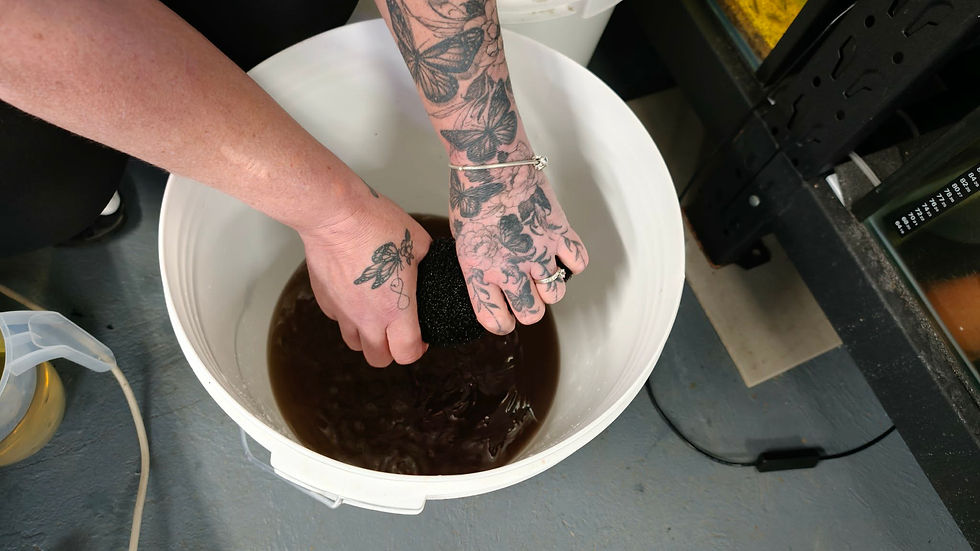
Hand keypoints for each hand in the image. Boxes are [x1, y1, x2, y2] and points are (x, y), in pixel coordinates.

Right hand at [298, 190, 430, 366]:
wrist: (335, 215)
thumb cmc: (377, 226)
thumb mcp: (419, 243)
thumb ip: (428, 262)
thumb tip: (434, 264)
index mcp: (396, 309)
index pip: (406, 354)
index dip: (417, 349)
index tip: (421, 336)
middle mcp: (367, 318)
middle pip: (378, 359)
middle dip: (391, 351)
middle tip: (398, 330)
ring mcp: (342, 311)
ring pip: (354, 343)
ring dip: (367, 336)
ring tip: (375, 315)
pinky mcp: (324, 300)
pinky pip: (337, 319)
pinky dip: (348, 315)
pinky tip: (355, 294)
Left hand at [450, 145, 587, 333]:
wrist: (490, 162)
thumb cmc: (472, 196)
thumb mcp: (464, 240)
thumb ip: (480, 267)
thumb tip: (494, 281)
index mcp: (480, 272)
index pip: (496, 321)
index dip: (501, 323)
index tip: (504, 317)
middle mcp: (511, 268)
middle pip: (532, 314)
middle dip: (529, 307)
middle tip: (526, 293)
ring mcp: (538, 252)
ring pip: (555, 294)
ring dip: (549, 286)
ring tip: (541, 270)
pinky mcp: (559, 233)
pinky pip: (578, 263)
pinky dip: (571, 263)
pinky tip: (559, 254)